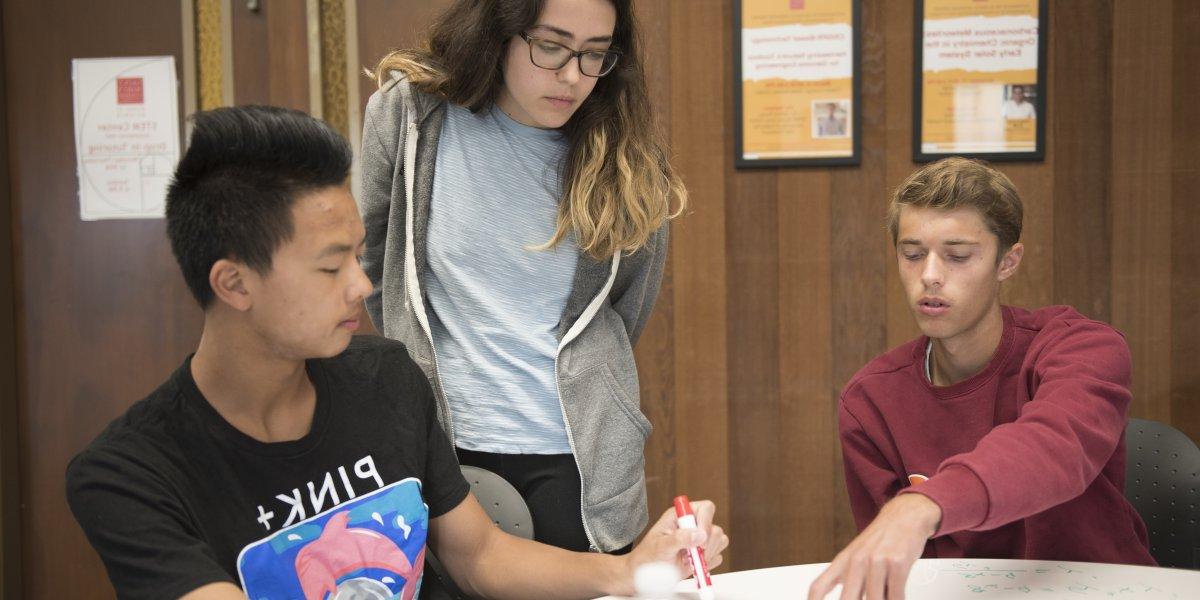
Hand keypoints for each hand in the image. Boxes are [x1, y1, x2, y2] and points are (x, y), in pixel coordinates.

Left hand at [614, 499, 728, 595]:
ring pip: (720, 541)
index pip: (705, 508)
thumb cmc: (648, 556)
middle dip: (708, 544)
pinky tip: (693, 566)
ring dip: (709, 554)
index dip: (706, 521)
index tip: (700, 537)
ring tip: (690, 560)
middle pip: (716, 528)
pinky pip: (718, 556)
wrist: (645, 574)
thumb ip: (679, 539)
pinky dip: (708, 564)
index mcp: (681, 516)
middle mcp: (693, 525)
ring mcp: (700, 540)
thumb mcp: (660, 546)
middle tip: (693, 554)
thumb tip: (700, 534)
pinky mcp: (704, 554)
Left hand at [808, 494, 940, 599]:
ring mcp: (877, 561)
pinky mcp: (898, 563)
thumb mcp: (856, 556)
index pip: (818, 587)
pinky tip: (897, 598)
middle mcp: (857, 561)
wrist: (903, 516)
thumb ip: (846, 579)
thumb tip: (833, 598)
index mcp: (842, 562)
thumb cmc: (879, 540)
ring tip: (884, 596)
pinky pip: (895, 596)